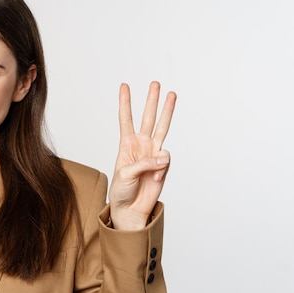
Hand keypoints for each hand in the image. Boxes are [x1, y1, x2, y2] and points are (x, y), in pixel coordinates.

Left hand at [108, 81, 176, 229]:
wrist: (131, 208)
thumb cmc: (122, 191)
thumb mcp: (125, 174)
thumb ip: (144, 163)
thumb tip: (164, 157)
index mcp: (126, 144)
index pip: (125, 119)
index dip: (125, 103)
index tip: (124, 86)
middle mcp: (141, 145)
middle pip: (147, 118)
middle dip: (151, 101)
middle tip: (155, 84)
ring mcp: (153, 153)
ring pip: (162, 127)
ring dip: (167, 111)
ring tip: (172, 94)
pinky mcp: (163, 165)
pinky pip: (166, 159)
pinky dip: (161, 168)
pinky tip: (155, 177)